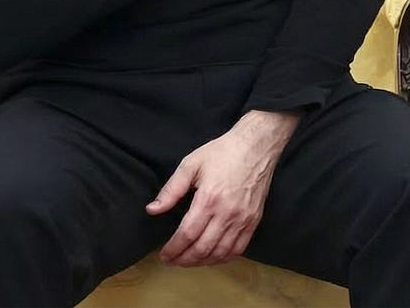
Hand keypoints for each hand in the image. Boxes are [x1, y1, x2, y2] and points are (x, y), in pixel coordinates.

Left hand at [147, 110, 300, 267]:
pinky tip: (212, 257)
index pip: (187, 235)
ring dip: (202, 262)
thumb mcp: (191, 164)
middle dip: (183, 260)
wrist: (256, 146)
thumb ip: (171, 190)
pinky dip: (224, 258)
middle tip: (172, 261)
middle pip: (202, 248)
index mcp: (209, 199)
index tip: (163, 255)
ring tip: (189, 261)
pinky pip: (239, 248)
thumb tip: (152, 210)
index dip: (173, 249)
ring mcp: (243, 218)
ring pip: (220, 253)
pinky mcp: (254, 220)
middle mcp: (227, 213)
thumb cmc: (223, 152)